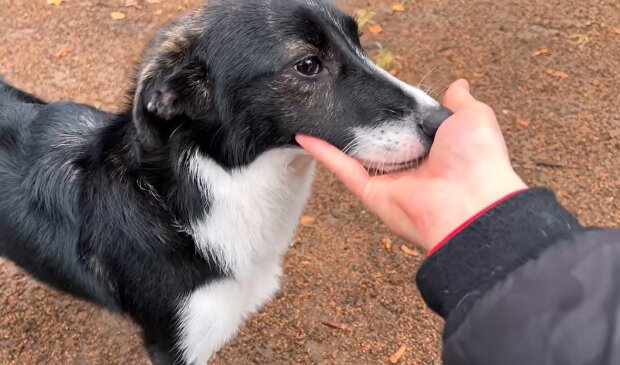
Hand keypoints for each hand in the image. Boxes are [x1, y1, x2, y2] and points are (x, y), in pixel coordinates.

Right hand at [296, 79, 526, 250]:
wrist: (469, 199)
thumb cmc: (476, 159)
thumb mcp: (473, 117)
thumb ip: (459, 101)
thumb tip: (457, 84)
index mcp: (436, 150)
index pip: (410, 127)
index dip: (397, 110)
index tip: (381, 91)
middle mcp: (411, 167)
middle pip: (381, 141)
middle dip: (363, 121)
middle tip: (343, 95)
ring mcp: (389, 180)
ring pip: (357, 154)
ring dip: (337, 135)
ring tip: (317, 111)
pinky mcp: (370, 192)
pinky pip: (343, 169)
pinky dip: (323, 153)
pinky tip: (305, 134)